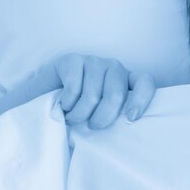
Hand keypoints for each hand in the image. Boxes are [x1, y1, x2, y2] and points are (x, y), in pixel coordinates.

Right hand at [0, 53, 155, 128]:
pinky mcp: (73, 60)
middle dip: (102, 118)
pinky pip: (74, 88)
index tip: (130, 119)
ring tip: (73, 118)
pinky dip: (67, 104)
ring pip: (92, 96)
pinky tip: (64, 105)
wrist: (44, 99)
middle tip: (91, 126)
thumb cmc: (80, 110)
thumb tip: (129, 129)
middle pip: (116, 95)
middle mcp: (114, 67)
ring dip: (79, 115)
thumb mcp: (102, 113)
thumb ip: (117, 115)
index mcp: (127, 80)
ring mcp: (94, 61)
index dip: (141, 99)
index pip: (145, 82)